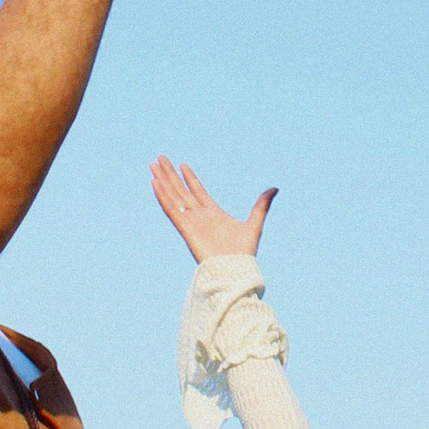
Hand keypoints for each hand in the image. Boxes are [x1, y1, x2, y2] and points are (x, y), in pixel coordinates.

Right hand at [151, 158, 275, 262]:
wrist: (235, 270)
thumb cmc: (244, 252)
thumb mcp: (255, 223)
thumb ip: (262, 205)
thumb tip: (274, 189)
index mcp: (213, 214)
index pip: (197, 192)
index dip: (189, 178)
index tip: (182, 165)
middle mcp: (199, 216)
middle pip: (181, 191)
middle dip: (171, 175)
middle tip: (160, 158)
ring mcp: (191, 221)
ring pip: (173, 197)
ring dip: (163, 181)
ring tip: (153, 165)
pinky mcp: (186, 228)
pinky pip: (171, 210)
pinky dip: (162, 196)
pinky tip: (155, 183)